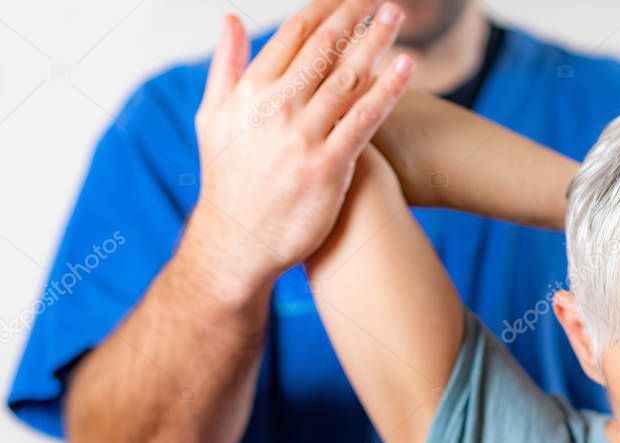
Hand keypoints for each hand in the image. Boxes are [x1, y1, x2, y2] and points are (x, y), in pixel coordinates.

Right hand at [186, 0, 413, 297]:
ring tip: (397, 16)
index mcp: (249, 92)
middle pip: (324, 49)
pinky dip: (386, 90)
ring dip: (376, 43)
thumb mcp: (212, 119)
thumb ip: (225, 67)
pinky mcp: (328, 167)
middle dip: (355, 17)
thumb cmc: (227, 180)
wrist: (238, 242)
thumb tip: (229, 19)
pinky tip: (406, 67)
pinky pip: (364, 120)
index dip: (324, 9)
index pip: (293, 35)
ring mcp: (303, 137)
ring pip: (348, 78)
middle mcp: (276, 108)